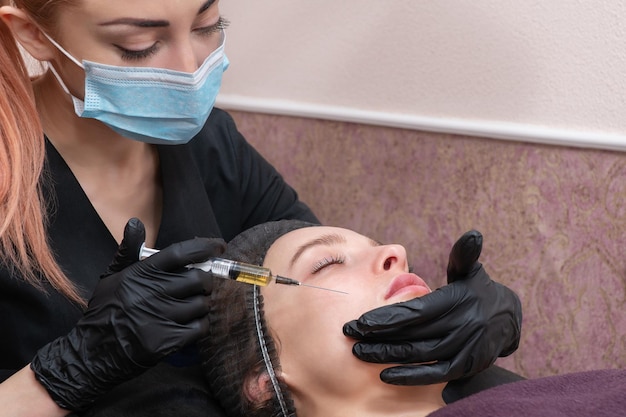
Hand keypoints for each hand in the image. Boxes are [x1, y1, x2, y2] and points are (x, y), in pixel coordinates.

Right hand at [30, 218, 225, 409]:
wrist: (90, 355)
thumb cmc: (104, 312)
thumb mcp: (111, 278)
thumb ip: (128, 251)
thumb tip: (135, 222)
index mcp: (140, 274)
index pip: (180, 253)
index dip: (204, 247)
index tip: (219, 246)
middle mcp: (151, 293)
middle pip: (198, 279)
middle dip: (204, 281)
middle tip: (199, 286)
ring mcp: (159, 318)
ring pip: (202, 304)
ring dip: (201, 306)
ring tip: (187, 308)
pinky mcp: (165, 341)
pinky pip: (200, 328)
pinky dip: (199, 326)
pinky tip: (188, 326)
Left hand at [343, 230, 521, 384]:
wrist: (509, 321)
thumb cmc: (478, 291)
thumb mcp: (471, 271)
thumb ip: (463, 255)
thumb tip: (472, 235)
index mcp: (456, 300)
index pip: (416, 311)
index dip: (387, 317)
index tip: (361, 320)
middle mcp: (461, 326)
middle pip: (412, 334)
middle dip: (378, 336)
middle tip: (350, 334)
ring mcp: (464, 348)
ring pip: (419, 354)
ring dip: (387, 355)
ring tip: (359, 352)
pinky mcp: (465, 366)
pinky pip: (434, 374)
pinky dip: (409, 376)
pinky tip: (384, 375)